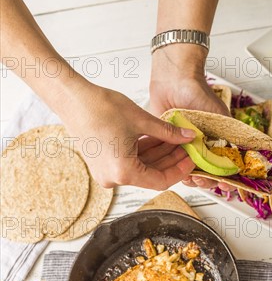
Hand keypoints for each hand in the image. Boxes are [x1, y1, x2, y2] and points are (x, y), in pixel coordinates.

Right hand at [57, 82, 195, 189]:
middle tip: (186, 146)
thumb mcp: (141, 120)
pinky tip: (159, 139)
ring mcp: (107, 173)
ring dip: (159, 155)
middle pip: (151, 175)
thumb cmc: (100, 108)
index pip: (161, 180)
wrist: (72, 99)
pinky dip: (144, 153)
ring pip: (141, 168)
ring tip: (175, 140)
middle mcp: (113, 178)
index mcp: (124, 172)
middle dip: (170, 160)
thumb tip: (188, 137)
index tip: (191, 159)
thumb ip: (168, 132)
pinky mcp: (103, 165)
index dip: (179, 170)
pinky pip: (130, 162)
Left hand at [150, 45, 232, 190]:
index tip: (224, 183)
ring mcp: (183, 146)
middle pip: (204, 172)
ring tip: (189, 177)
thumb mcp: (218, 115)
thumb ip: (226, 136)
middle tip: (202, 179)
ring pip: (186, 170)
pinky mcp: (167, 144)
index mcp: (215, 140)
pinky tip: (175, 170)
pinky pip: (169, 161)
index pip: (222, 165)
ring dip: (189, 176)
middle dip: (205, 180)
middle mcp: (200, 145)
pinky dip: (172, 167)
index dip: (223, 176)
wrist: (174, 79)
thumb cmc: (198, 91)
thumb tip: (236, 159)